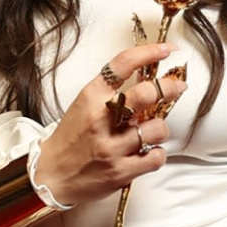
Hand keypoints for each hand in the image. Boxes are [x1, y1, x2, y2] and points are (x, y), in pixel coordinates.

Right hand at [31, 40, 188, 205]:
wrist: (50, 177)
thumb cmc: (69, 142)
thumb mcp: (82, 108)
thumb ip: (110, 96)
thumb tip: (147, 85)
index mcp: (89, 99)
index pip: (122, 65)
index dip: (149, 53)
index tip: (166, 50)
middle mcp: (100, 120)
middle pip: (146, 93)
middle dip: (169, 88)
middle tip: (177, 87)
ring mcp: (111, 147)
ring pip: (157, 128)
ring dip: (159, 129)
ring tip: (150, 133)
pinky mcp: (120, 171)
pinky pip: (156, 157)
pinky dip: (157, 155)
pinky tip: (147, 153)